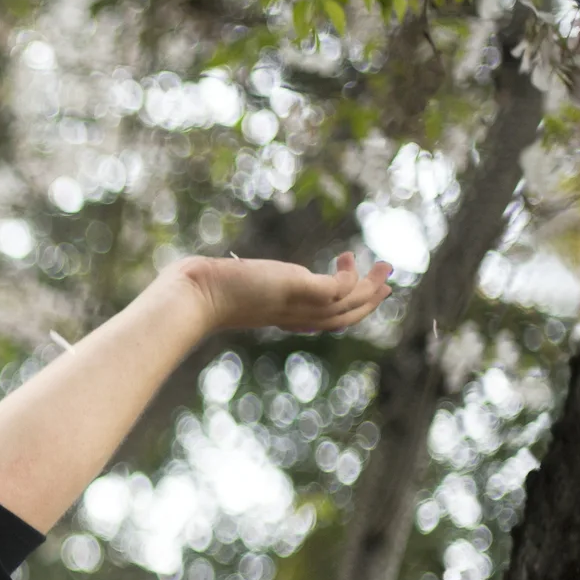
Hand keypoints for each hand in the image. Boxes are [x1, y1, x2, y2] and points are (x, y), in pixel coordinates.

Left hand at [169, 251, 393, 334]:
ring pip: (347, 306)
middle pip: (341, 318)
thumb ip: (232, 282)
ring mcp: (295, 305)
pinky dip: (352, 278)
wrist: (191, 297)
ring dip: (371, 289)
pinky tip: (349, 259)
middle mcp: (290, 316)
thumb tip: (213, 269)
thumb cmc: (197, 292)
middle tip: (388, 283)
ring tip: (386, 268)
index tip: (359, 295)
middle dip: (368, 302)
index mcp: (279, 316)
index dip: (345, 311)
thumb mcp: (224, 286)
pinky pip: (338, 290)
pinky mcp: (296, 290)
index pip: (321, 320)